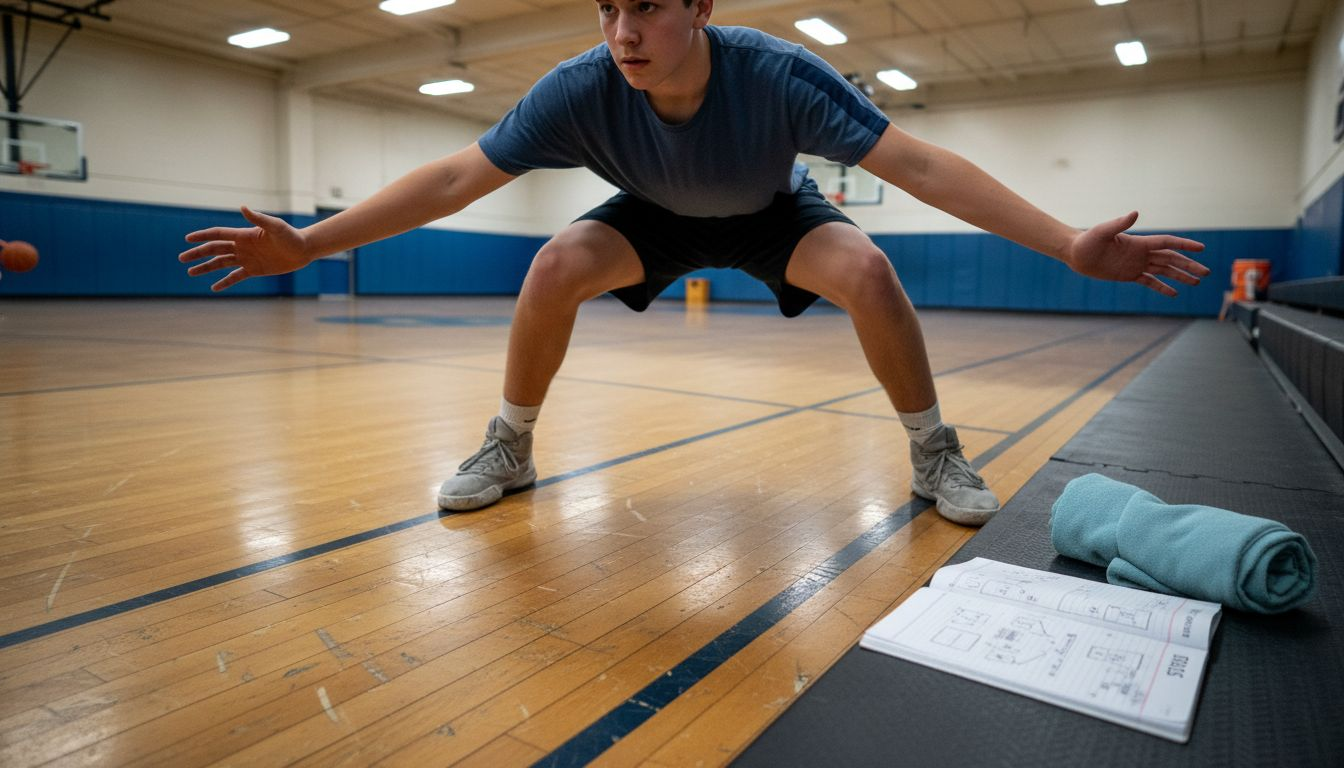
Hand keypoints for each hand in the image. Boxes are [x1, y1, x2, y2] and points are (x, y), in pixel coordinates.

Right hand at [179, 206, 310, 291]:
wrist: (302, 250)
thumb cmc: (290, 235)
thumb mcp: (275, 226)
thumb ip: (258, 218)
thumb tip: (242, 207)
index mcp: (243, 235)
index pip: (218, 235)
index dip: (202, 236)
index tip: (187, 239)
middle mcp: (242, 246)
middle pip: (214, 250)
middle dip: (198, 254)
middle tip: (182, 258)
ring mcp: (246, 258)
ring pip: (221, 263)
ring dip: (205, 268)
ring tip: (190, 273)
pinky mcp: (254, 270)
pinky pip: (235, 277)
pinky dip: (224, 282)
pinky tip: (213, 288)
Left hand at [1065, 212, 1207, 296]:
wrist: (1076, 254)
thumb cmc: (1087, 241)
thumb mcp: (1103, 232)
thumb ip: (1119, 223)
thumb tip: (1136, 212)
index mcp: (1139, 243)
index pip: (1167, 243)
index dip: (1184, 246)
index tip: (1201, 249)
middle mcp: (1141, 253)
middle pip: (1171, 259)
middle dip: (1189, 265)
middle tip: (1207, 272)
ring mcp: (1136, 264)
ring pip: (1164, 271)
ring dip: (1181, 276)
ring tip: (1197, 282)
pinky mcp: (1129, 275)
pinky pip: (1150, 282)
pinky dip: (1162, 288)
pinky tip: (1175, 294)